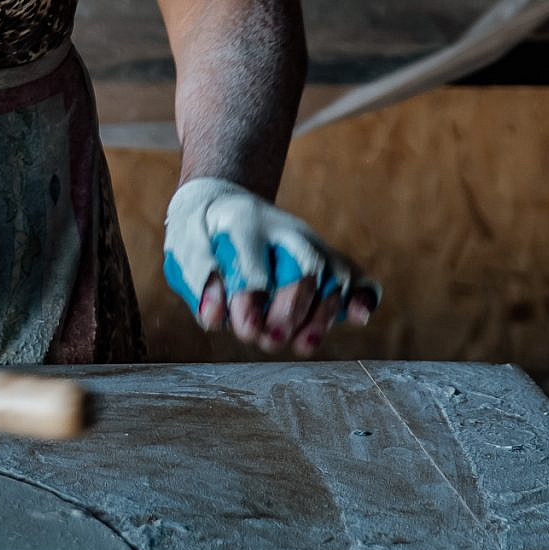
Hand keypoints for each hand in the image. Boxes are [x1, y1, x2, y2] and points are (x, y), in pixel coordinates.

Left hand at [162, 176, 377, 355]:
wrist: (223, 203)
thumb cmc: (202, 231)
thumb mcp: (184, 245)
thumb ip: (197, 278)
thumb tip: (215, 317)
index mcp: (244, 222)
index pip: (254, 265)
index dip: (250, 302)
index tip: (245, 329)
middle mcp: (286, 232)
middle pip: (304, 271)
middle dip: (291, 312)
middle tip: (269, 340)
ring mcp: (313, 245)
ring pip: (332, 279)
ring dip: (320, 318)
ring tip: (301, 346)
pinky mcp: (330, 261)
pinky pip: (358, 278)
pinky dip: (364, 297)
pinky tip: (359, 317)